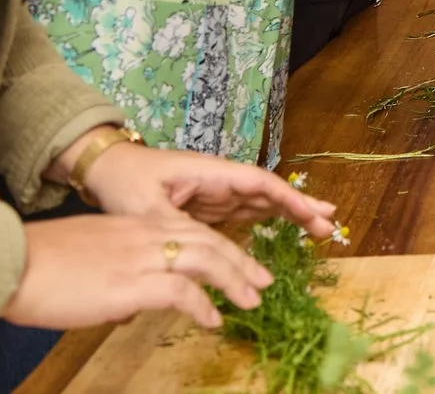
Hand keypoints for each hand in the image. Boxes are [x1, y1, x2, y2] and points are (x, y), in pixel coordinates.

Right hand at [2, 211, 275, 330]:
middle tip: (265, 280)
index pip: (191, 231)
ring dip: (234, 279)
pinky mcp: (130, 281)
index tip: (239, 263)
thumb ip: (117, 272)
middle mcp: (144, 235)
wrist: (12, 262)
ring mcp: (139, 256)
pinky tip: (213, 320)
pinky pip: (181, 290)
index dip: (220, 247)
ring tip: (253, 300)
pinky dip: (202, 304)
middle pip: (207, 241)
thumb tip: (131, 301)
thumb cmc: (39, 267)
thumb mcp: (89, 260)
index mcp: (134, 227)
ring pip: (205, 258)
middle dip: (240, 261)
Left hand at [61, 135, 336, 237]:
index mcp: (209, 173)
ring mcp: (215, 193)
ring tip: (320, 230)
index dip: (287, 198)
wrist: (104, 169)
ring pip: (260, 203)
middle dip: (299, 206)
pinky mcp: (208, 206)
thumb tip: (192, 264)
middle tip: (330, 224)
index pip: (256, 183)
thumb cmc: (123, 182)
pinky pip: (245, 213)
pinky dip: (269, 221)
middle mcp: (219, 180)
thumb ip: (173, 233)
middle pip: (267, 191)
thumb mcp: (145, 210)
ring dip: (290, 214)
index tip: (312, 212)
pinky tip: (285, 232)